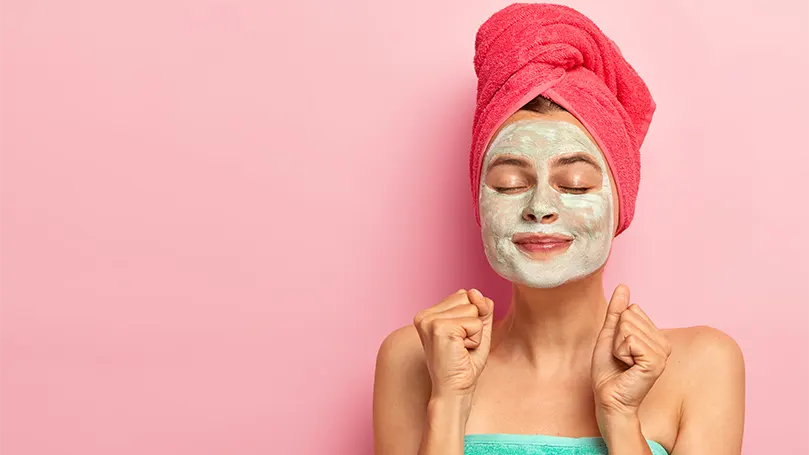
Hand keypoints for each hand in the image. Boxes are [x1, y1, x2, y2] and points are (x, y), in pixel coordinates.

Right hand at [413, 289, 494, 397]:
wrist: (454, 391)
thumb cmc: (464, 364)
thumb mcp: (478, 329)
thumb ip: (481, 308)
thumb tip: (474, 292)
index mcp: (429, 313)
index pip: (464, 295)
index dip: (471, 318)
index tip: (459, 339)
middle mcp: (425, 314)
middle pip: (469, 298)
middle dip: (474, 324)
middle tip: (461, 345)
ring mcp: (430, 320)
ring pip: (473, 309)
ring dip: (475, 332)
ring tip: (460, 348)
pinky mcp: (439, 328)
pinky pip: (475, 323)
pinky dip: (475, 339)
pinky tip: (461, 351)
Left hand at [591, 285, 670, 418]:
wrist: (608, 396)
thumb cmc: (608, 369)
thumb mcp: (610, 334)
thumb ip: (617, 311)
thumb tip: (623, 286)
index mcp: (656, 336)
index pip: (632, 310)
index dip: (617, 328)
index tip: (620, 349)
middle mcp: (663, 343)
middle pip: (630, 317)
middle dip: (616, 337)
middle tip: (620, 357)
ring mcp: (661, 353)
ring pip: (628, 328)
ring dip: (617, 346)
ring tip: (623, 363)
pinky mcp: (655, 362)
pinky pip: (630, 341)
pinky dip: (620, 352)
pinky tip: (627, 367)